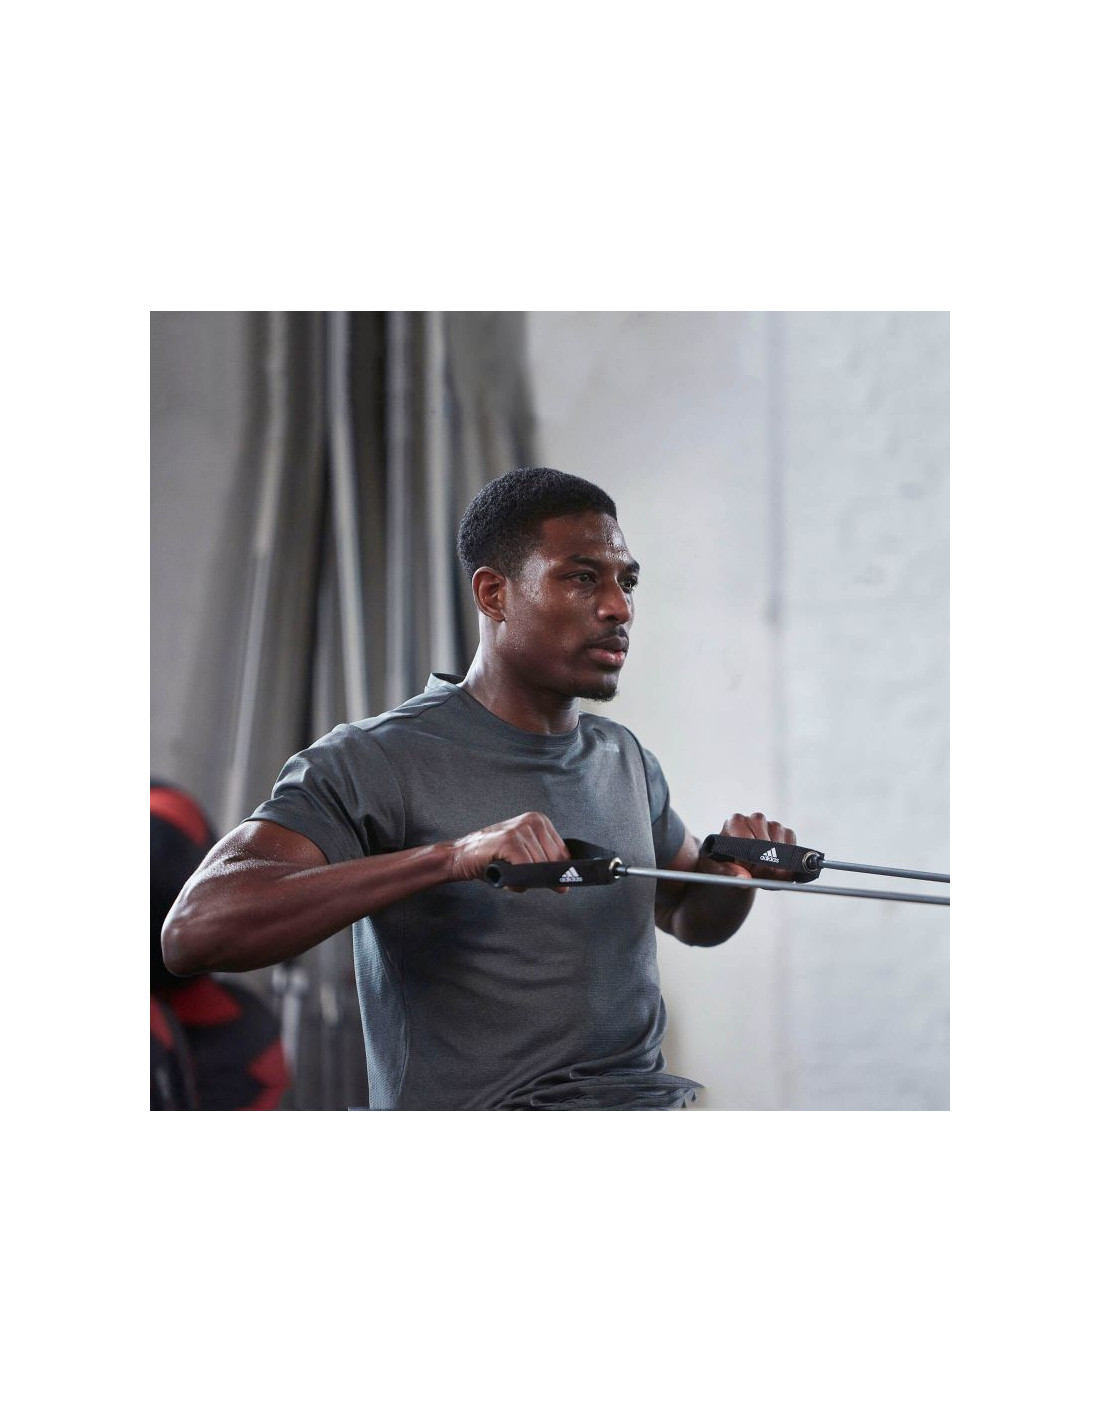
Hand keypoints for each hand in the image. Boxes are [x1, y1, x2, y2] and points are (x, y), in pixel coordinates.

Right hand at [448, 812, 572, 892]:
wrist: (462, 855)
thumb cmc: (493, 857)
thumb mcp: (525, 854)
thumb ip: (544, 863)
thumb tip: (563, 883)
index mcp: (539, 821)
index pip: (563, 853)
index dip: (558, 872)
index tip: (556, 884)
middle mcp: (532, 821)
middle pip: (553, 861)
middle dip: (540, 877)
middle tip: (520, 876)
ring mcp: (520, 829)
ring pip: (539, 866)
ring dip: (524, 879)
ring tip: (508, 872)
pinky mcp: (509, 840)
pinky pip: (525, 868)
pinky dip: (517, 881)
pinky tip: (505, 875)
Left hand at [710, 811, 797, 881]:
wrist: (736, 860)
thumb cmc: (724, 861)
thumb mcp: (719, 868)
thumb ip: (730, 872)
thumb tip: (745, 878)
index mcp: (735, 822)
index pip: (747, 841)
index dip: (749, 862)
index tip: (748, 873)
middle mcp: (754, 819)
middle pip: (765, 844)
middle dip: (763, 866)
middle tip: (759, 878)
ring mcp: (772, 824)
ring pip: (780, 846)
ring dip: (775, 866)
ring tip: (764, 874)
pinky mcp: (787, 833)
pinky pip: (792, 848)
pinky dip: (787, 862)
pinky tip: (775, 869)